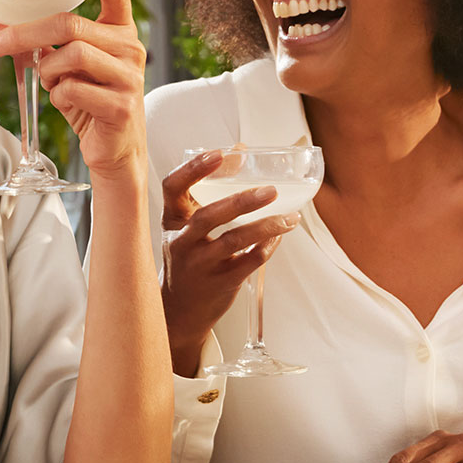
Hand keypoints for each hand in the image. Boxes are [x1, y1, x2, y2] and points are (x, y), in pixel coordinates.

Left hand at [0, 0, 148, 180]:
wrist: (115, 148)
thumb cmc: (89, 100)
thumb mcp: (65, 67)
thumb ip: (38, 44)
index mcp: (120, 31)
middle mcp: (130, 48)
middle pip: (70, 25)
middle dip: (24, 33)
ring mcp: (129, 77)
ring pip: (72, 55)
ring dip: (47, 69)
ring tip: (50, 81)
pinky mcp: (121, 106)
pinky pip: (72, 90)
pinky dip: (57, 95)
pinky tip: (65, 101)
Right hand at [160, 151, 298, 376]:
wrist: (181, 310)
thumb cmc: (189, 258)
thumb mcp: (187, 226)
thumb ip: (208, 193)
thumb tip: (240, 152)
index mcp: (172, 220)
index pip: (172, 187)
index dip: (193, 169)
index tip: (218, 153)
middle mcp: (180, 242)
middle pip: (208, 216)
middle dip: (241, 201)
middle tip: (272, 190)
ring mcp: (199, 265)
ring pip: (234, 241)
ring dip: (266, 226)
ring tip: (290, 218)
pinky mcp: (220, 283)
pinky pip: (249, 262)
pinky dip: (268, 247)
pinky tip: (280, 235)